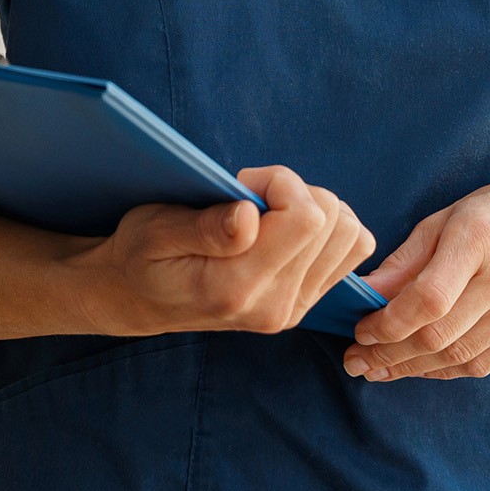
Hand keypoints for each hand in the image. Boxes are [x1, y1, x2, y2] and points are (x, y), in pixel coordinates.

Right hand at [76, 164, 374, 336]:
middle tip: (249, 196)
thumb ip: (203, 227)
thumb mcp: (152, 232)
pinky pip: (349, 253)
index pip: (307, 219)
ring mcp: (294, 308)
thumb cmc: (141, 256)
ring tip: (268, 211)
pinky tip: (287, 227)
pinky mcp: (304, 303)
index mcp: (237, 288)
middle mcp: (275, 305)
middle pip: (333, 220)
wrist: (139, 299)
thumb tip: (249, 217)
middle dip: (295, 190)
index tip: (242, 182)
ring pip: (350, 235)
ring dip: (314, 208)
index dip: (280, 182)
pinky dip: (327, 229)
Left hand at [342, 170, 489, 380]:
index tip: (360, 332)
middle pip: (441, 335)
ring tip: (380, 369)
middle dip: (390, 354)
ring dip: (412, 368)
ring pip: (460, 356)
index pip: (428, 299)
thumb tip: (362, 295)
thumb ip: (405, 261)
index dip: (388, 323)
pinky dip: (445, 370)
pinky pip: (484, 363)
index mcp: (480, 235)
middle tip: (357, 361)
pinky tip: (419, 366)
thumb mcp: (446, 219)